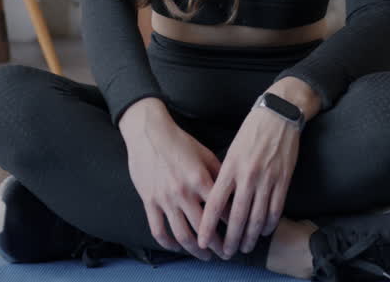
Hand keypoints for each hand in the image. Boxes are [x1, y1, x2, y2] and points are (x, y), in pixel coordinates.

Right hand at [118, 98, 222, 259]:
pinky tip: (178, 247)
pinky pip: (158, 230)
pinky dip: (169, 244)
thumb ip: (219, 174)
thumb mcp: (205, 154)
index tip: (241, 233)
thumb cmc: (179, 141)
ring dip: (196, 251)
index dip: (234, 226)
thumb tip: (234, 190)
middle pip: (204, 230)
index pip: (222, 211)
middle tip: (226, 253)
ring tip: (206, 256)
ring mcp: (164, 200)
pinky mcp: (149, 202)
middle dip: (218, 246)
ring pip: (182, 235)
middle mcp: (183, 193)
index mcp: (200, 180)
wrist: (149, 133)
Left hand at [197, 104, 300, 258]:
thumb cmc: (251, 131)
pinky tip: (263, 231)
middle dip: (230, 239)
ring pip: (257, 217)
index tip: (202, 240)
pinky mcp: (283, 180)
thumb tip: (217, 198)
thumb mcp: (232, 150)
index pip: (215, 203)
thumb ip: (225, 174)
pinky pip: (275, 209)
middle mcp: (247, 176)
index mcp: (230, 167)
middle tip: (226, 253)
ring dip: (250, 236)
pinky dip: (269, 223)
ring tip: (244, 247)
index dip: (208, 225)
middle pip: (236, 216)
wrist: (278, 115)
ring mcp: (267, 179)